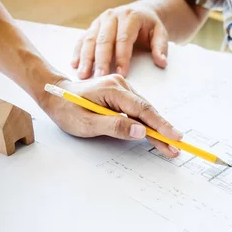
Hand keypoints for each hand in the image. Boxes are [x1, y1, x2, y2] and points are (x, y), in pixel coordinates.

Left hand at [41, 74, 181, 157]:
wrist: (55, 95)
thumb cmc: (67, 109)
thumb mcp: (87, 123)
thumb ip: (115, 127)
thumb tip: (141, 132)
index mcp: (113, 90)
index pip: (142, 110)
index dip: (160, 126)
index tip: (174, 138)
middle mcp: (121, 84)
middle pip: (147, 111)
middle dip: (163, 130)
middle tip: (176, 147)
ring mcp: (123, 88)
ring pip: (145, 111)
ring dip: (156, 128)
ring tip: (168, 145)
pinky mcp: (122, 94)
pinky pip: (139, 110)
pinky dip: (147, 123)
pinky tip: (155, 134)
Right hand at [71, 5, 167, 78]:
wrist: (140, 12)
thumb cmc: (149, 26)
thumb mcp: (160, 33)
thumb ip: (161, 47)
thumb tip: (162, 62)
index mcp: (129, 17)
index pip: (124, 39)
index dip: (122, 57)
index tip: (121, 74)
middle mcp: (112, 16)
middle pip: (103, 40)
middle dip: (100, 61)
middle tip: (98, 78)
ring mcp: (100, 20)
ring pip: (90, 40)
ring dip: (85, 59)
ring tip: (83, 75)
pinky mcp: (92, 26)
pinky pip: (83, 39)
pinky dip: (77, 52)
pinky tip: (74, 65)